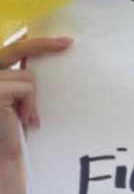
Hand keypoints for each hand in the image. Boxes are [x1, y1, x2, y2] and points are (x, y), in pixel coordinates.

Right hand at [0, 37, 72, 193]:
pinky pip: (27, 87)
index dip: (31, 41)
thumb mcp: (20, 98)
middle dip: (41, 44)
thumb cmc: (13, 129)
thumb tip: (42, 57)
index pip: (11, 49)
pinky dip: (30, 103)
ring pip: (28, 75)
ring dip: (33, 98)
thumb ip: (23, 78)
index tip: (58, 38)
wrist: (4, 155)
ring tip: (26, 117)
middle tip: (68, 43)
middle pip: (15, 49)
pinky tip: (23, 119)